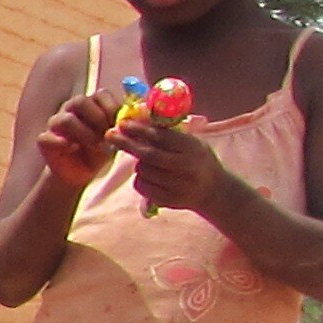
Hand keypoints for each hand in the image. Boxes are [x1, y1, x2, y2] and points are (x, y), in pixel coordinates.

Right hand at [35, 90, 117, 189]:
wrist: (80, 173)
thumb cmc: (100, 151)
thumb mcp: (116, 136)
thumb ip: (124, 123)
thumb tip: (140, 114)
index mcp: (90, 104)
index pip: (100, 94)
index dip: (111, 108)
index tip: (118, 125)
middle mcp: (71, 109)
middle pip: (80, 101)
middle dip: (97, 119)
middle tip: (106, 135)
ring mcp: (55, 123)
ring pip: (65, 119)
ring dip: (84, 134)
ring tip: (95, 146)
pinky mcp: (44, 140)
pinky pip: (48, 137)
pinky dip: (63, 144)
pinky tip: (73, 150)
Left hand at [113, 113, 235, 219]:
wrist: (213, 190)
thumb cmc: (197, 161)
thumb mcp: (192, 143)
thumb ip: (169, 136)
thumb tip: (138, 122)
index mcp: (192, 149)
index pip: (161, 137)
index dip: (140, 129)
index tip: (123, 123)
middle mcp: (185, 167)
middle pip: (148, 154)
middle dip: (127, 143)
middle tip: (110, 134)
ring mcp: (176, 185)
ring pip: (142, 170)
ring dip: (139, 164)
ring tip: (151, 164)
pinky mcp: (167, 200)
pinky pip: (141, 185)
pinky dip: (141, 179)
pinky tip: (153, 178)